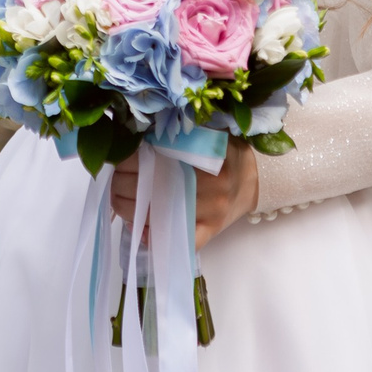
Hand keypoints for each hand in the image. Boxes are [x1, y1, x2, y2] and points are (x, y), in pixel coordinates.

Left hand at [108, 141, 259, 248]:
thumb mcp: (199, 131)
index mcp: (198, 151)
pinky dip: (153, 237)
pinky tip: (142, 229)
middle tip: (116, 179)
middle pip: (143, 187)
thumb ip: (168, 133)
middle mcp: (204, 182)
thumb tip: (127, 138)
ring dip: (128, 209)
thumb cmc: (222, 150)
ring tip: (122, 199)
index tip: (117, 159)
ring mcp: (208, 210)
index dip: (123, 159)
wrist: (255, 174)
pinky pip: (175, 240)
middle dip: (119, 183)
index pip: (144, 158)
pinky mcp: (210, 230)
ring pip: (153, 215)